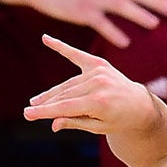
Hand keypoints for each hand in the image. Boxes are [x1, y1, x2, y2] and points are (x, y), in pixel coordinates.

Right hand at [25, 34, 165, 144]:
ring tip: (36, 100)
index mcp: (99, 102)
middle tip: (29, 110)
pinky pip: (76, 55)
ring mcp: (99, 72)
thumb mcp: (97, 127)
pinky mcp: (99, 64)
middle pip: (65, 95)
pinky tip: (46, 39)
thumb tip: (53, 124)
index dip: (45, 111)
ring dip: (52, 93)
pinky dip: (61, 47)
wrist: (139, 105)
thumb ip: (75, 122)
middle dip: (46, 104)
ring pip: (68, 85)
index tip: (27, 114)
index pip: (65, 107)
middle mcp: (99, 84)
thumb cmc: (118, 120)